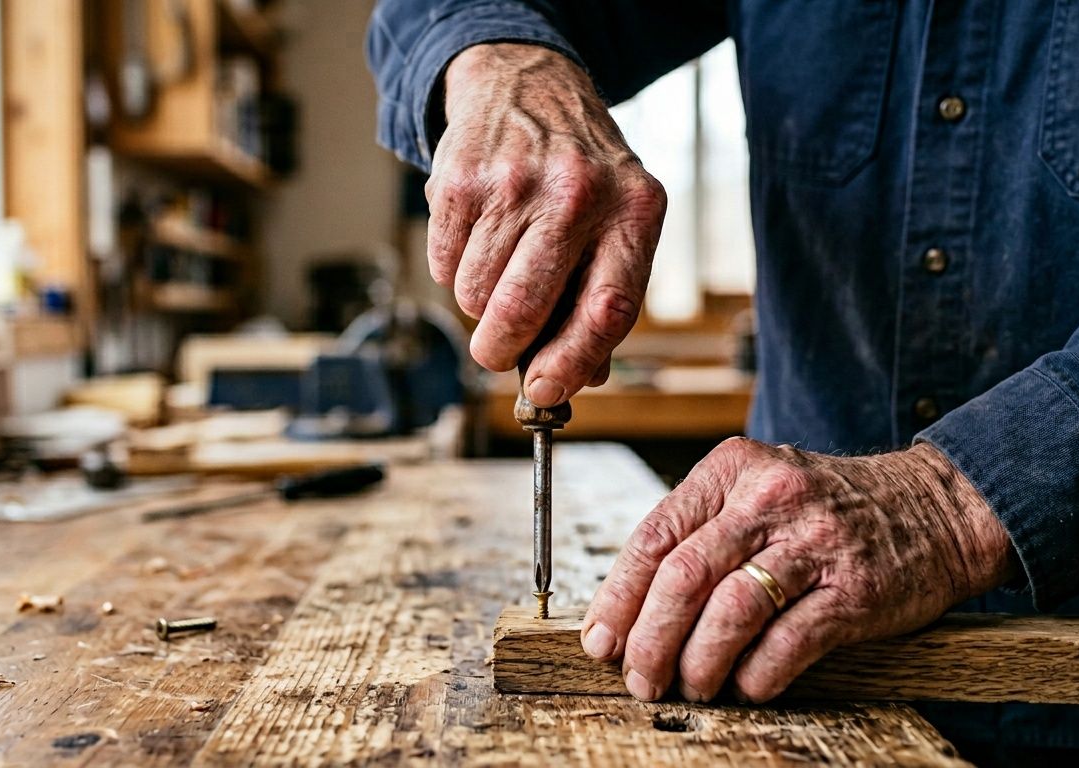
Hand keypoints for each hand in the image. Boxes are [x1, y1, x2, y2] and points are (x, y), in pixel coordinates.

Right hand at [429, 43, 666, 405]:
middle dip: (503, 349)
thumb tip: (577, 381)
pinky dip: (453, 270)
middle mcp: (579, 193)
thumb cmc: (578, 176)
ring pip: (476, 295)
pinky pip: (444, 267)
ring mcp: (516, 182)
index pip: (609, 309)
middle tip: (498, 352)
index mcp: (635, 212)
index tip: (547, 391)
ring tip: (498, 266)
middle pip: (525, 309)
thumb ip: (604, 302)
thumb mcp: (617, 224)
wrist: (527, 85)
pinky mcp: (462, 179)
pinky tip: (476, 237)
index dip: (574, 362)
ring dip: (479, 305)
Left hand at [582, 438, 1014, 702]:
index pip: (654, 536)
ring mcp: (814, 541)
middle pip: (683, 576)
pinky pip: (788, 642)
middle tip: (640, 678)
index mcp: (731, 469)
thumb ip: (701, 534)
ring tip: (692, 687)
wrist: (936, 507)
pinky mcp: (855, 589)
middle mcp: (769, 497)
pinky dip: (758, 674)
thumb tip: (633, 610)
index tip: (601, 640)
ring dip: (699, 662)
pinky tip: (747, 685)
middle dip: (650, 639)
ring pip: (730, 610)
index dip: (619, 597)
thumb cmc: (829, 509)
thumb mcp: (758, 491)